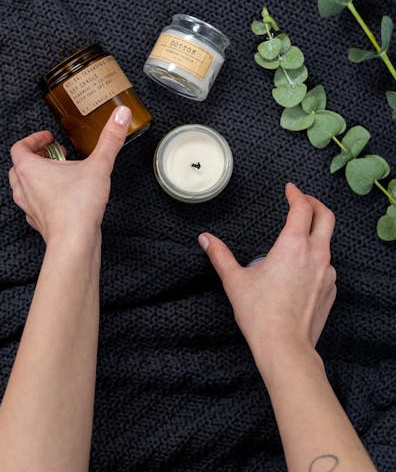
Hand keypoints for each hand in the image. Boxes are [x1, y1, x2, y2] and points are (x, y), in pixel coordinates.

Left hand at [9, 105, 131, 243]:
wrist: (74, 243)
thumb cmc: (78, 205)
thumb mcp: (98, 165)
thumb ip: (110, 139)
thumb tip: (121, 114)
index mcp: (30, 169)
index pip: (19, 147)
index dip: (33, 139)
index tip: (49, 138)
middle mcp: (24, 188)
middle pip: (19, 167)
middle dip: (36, 157)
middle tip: (55, 155)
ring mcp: (30, 208)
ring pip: (24, 187)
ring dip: (38, 178)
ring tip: (60, 175)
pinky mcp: (40, 223)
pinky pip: (35, 206)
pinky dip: (44, 198)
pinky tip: (63, 198)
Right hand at [198, 183, 336, 371]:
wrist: (285, 347)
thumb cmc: (261, 314)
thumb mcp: (235, 280)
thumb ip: (220, 255)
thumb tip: (205, 239)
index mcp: (293, 246)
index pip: (302, 208)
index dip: (296, 194)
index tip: (290, 189)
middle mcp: (315, 255)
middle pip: (326, 217)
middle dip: (315, 203)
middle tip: (303, 199)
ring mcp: (327, 273)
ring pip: (327, 242)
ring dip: (315, 232)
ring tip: (297, 236)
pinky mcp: (330, 289)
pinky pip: (327, 265)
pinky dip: (317, 257)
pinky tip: (301, 267)